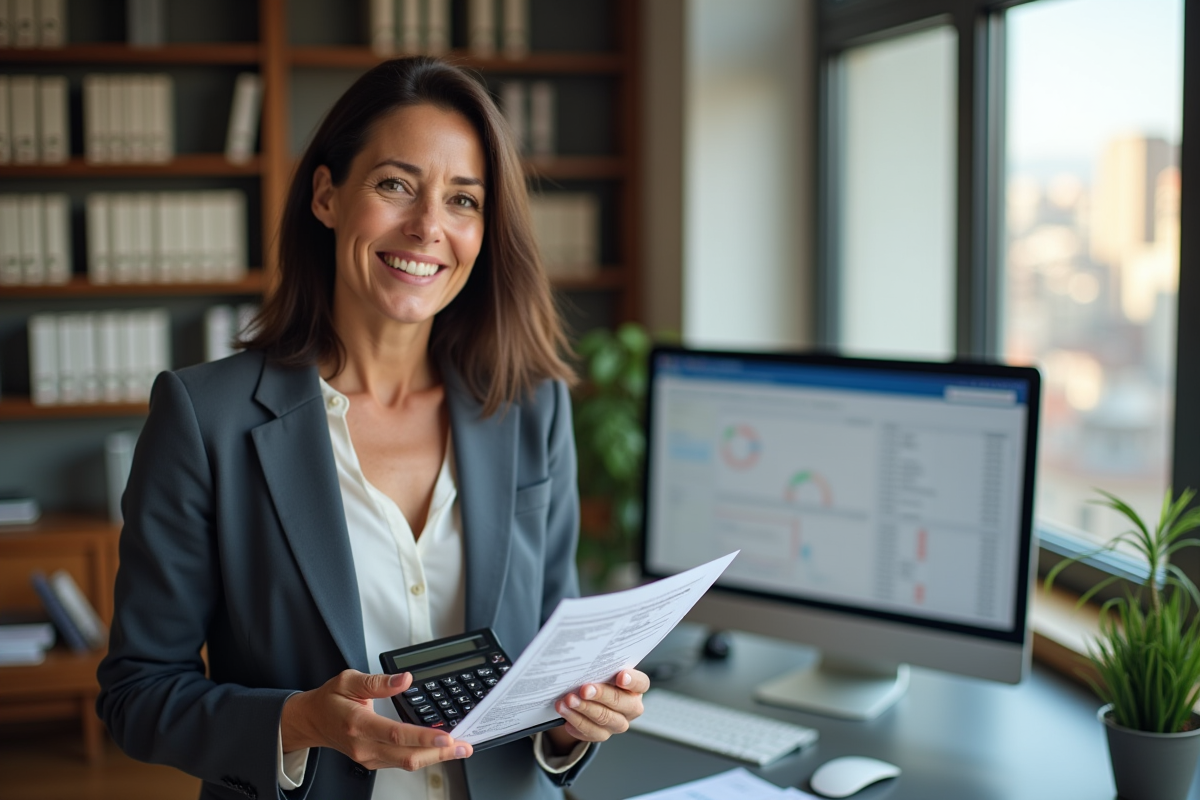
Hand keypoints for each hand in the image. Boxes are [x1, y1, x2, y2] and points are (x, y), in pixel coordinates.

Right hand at [281, 670, 472, 770]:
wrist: (312, 721)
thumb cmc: (330, 700)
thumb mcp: (349, 680)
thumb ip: (378, 681)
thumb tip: (404, 679)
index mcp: (358, 723)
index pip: (395, 734)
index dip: (423, 737)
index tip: (446, 736)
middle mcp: (364, 746)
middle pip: (406, 756)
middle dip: (439, 753)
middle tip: (464, 746)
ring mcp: (368, 757)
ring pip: (406, 763)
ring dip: (435, 757)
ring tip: (459, 749)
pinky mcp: (373, 762)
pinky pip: (401, 762)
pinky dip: (423, 757)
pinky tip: (438, 750)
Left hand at [547, 669, 649, 750]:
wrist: (590, 698)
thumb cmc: (599, 680)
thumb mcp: (604, 671)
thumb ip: (602, 668)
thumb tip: (586, 660)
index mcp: (635, 688)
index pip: (641, 683)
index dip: (632, 680)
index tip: (620, 676)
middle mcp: (630, 707)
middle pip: (620, 702)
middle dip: (600, 695)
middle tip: (583, 689)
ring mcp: (618, 723)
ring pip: (604, 719)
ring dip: (584, 709)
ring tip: (568, 701)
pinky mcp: (602, 734)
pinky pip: (590, 732)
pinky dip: (576, 723)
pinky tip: (566, 715)